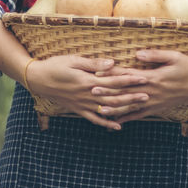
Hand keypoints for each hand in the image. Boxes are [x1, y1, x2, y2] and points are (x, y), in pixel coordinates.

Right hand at [25, 55, 150, 130]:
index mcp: (88, 81)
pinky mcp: (78, 110)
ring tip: (139, 107)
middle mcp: (87, 95)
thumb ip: (94, 63)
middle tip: (149, 94)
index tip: (143, 78)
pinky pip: (94, 119)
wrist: (38, 80)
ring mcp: (83, 104)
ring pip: (107, 109)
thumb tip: (113, 63)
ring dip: (124, 109)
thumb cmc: (55, 66)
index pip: (113, 81)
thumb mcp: (73, 60)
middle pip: (114, 97)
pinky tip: (118, 126)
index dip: (129, 79)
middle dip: (132, 96)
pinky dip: (107, 123)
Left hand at [106, 49, 187, 123]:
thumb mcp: (174, 56)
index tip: (99, 73)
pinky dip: (127, 119)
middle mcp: (151, 92)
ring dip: (114, 108)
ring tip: (99, 109)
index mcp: (153, 77)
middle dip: (108, 92)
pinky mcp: (156, 108)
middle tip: (91, 91)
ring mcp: (153, 102)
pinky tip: (117, 123)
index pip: (128, 75)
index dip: (113, 74)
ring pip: (130, 107)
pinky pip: (139, 115)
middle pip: (125, 92)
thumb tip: (137, 53)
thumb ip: (155, 55)